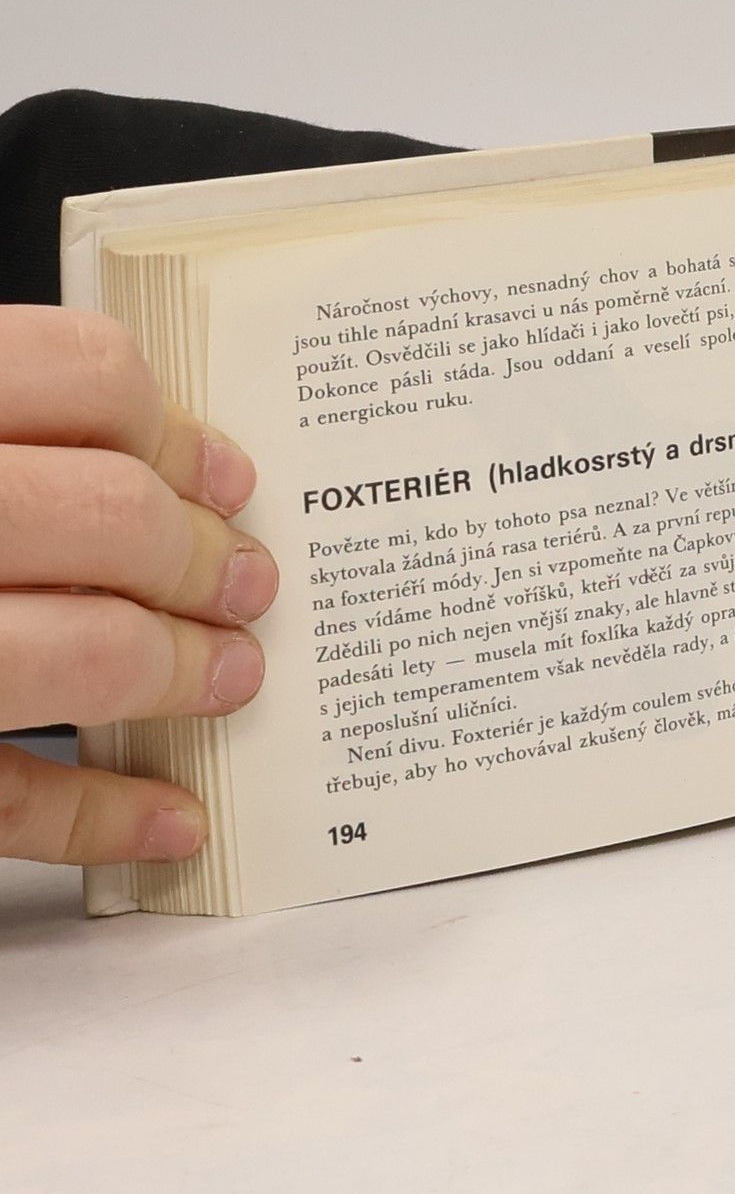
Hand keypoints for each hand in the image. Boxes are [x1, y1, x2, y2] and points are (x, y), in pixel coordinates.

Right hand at [0, 309, 276, 864]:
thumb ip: (16, 433)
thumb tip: (168, 469)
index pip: (80, 375)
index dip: (174, 429)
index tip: (230, 478)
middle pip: (105, 514)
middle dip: (204, 556)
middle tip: (251, 584)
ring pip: (80, 655)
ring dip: (182, 672)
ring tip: (233, 677)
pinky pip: (7, 800)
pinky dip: (102, 818)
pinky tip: (174, 817)